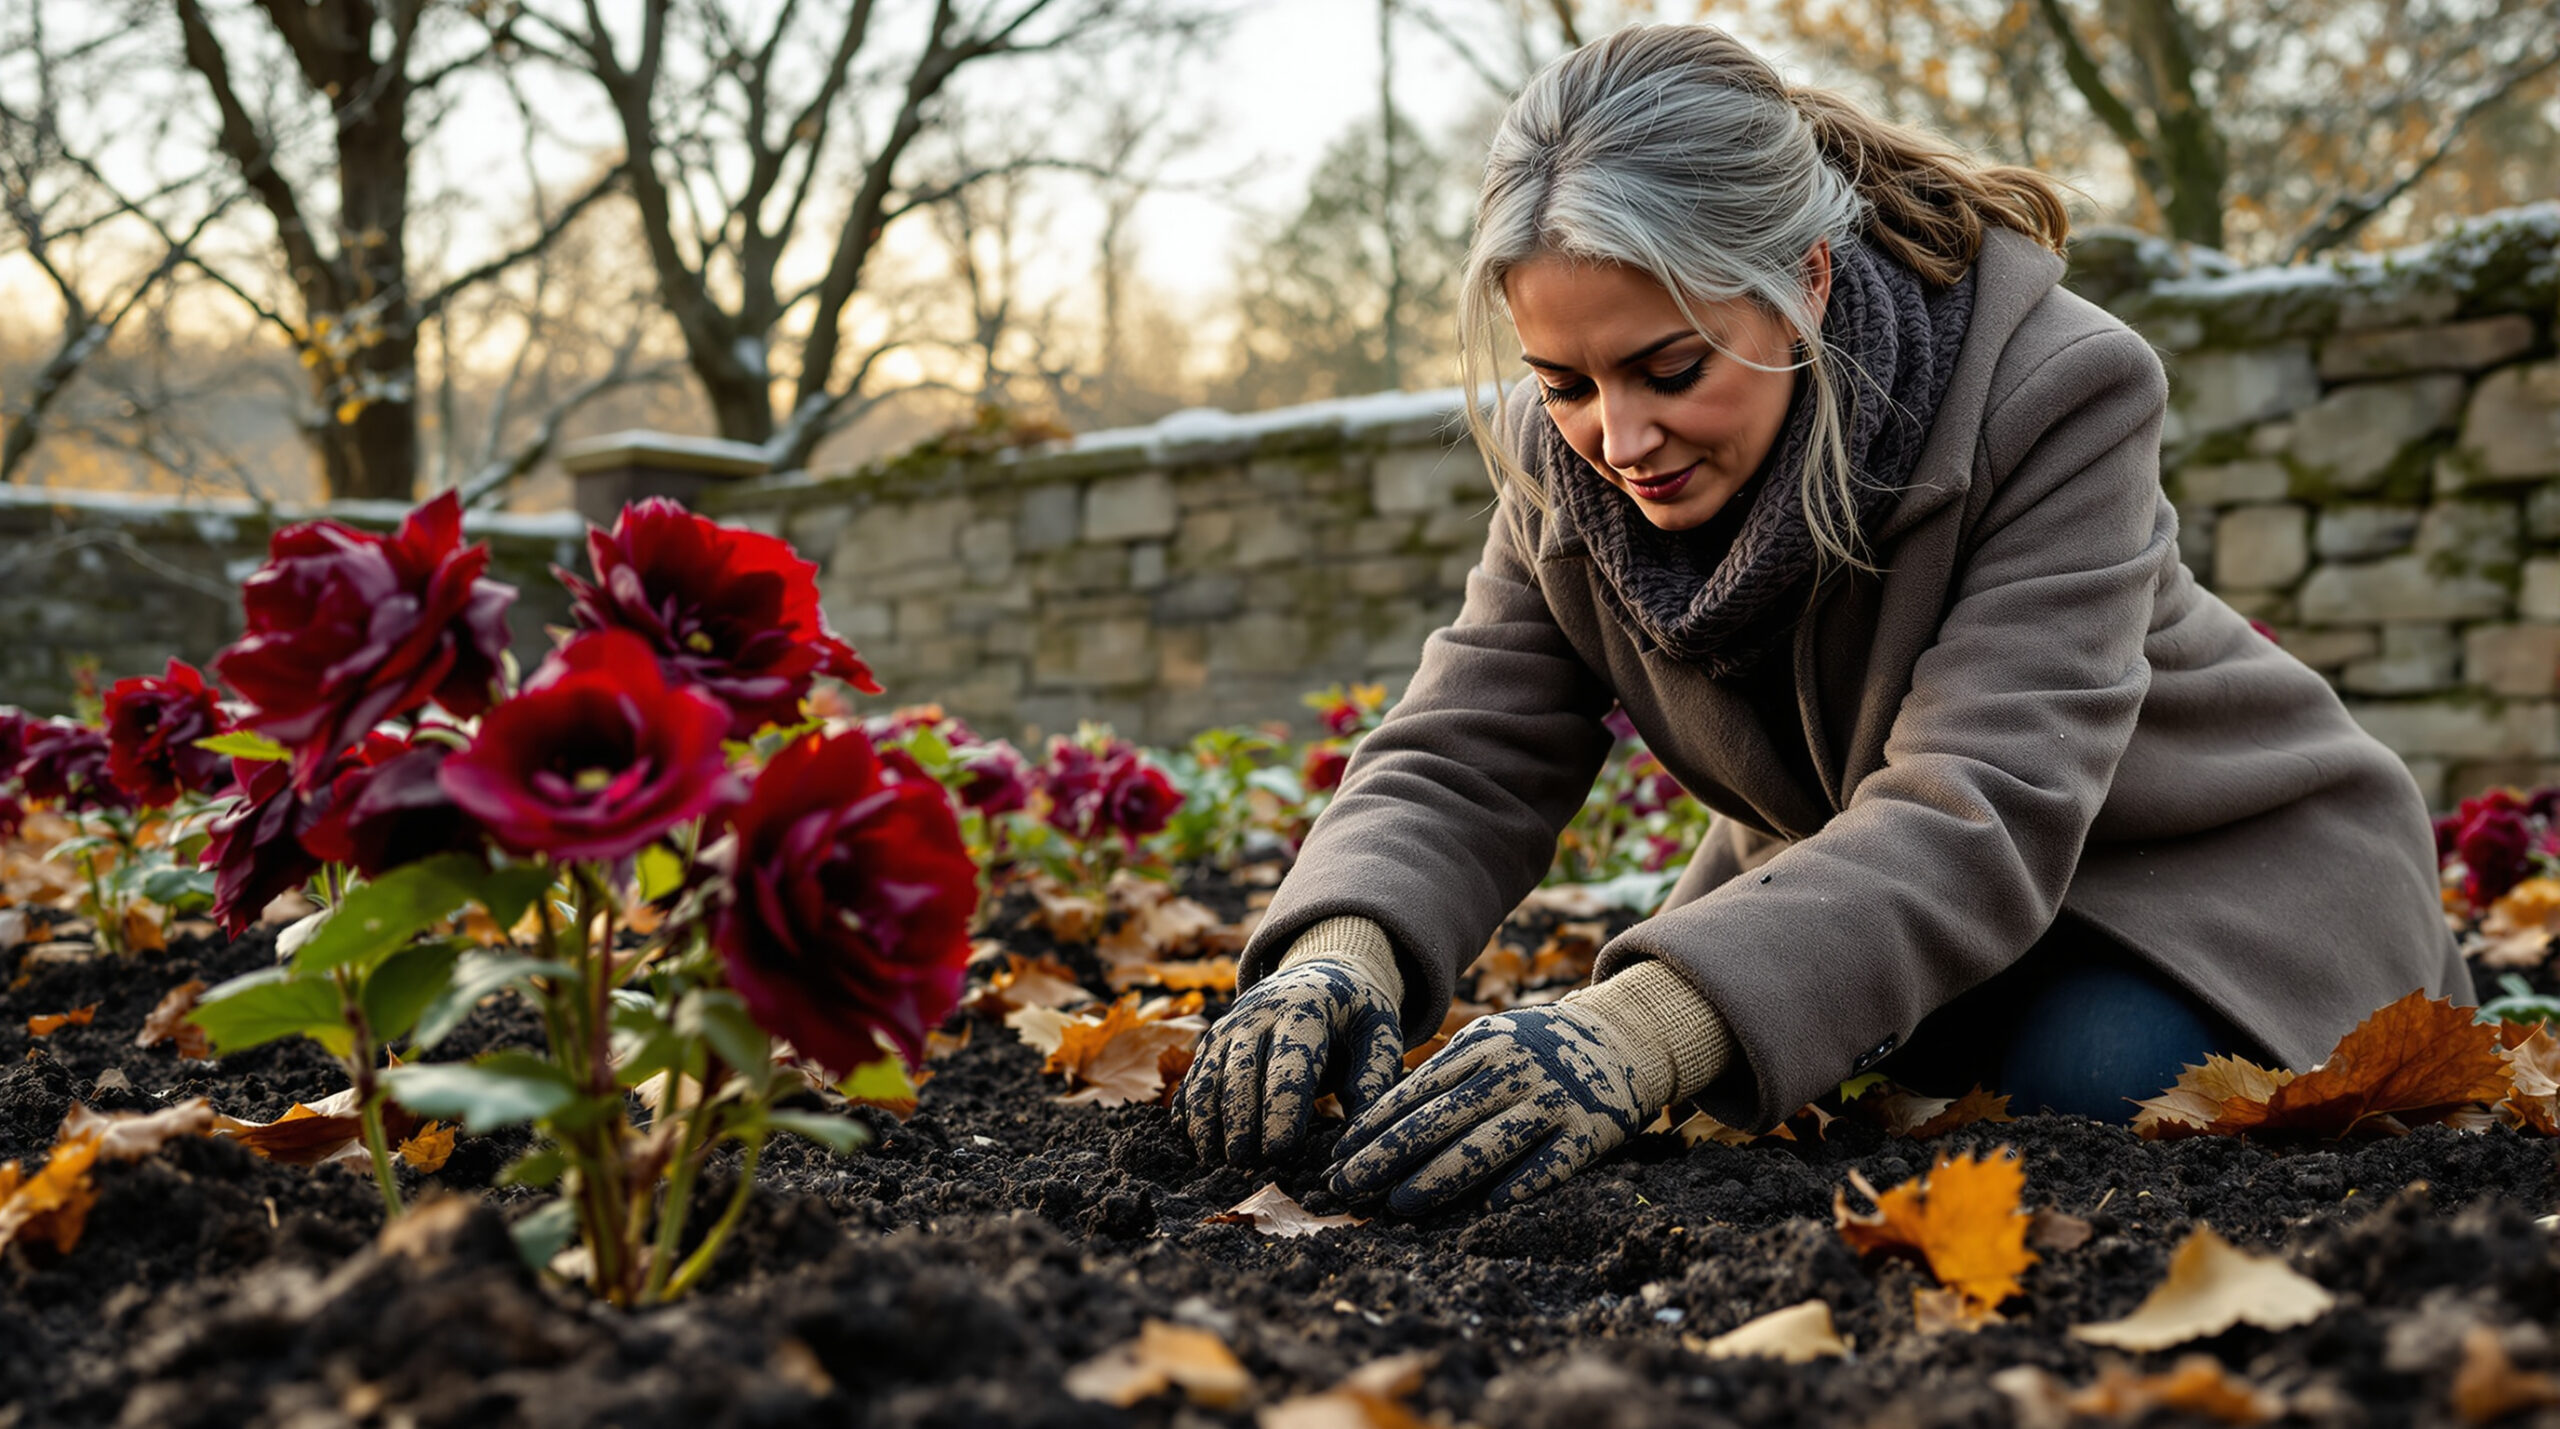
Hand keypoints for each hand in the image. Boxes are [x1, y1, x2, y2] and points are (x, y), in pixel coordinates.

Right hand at [1177, 956, 1404, 1164]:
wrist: (1318, 976)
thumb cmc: (1353, 1015)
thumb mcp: (1379, 1033)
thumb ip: (1376, 1077)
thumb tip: (1359, 1130)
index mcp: (1304, 1012)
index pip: (1289, 1065)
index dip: (1281, 1111)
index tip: (1281, 1152)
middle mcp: (1258, 1015)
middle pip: (1240, 1073)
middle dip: (1239, 1122)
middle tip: (1245, 1164)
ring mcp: (1229, 1027)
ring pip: (1208, 1075)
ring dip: (1207, 1120)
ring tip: (1215, 1161)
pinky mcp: (1212, 1041)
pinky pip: (1193, 1077)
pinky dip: (1189, 1110)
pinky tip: (1194, 1142)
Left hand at [1325, 1001, 1654, 1215]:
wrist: (1623, 1038)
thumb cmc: (1535, 1049)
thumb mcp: (1488, 1043)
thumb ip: (1444, 1075)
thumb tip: (1376, 1123)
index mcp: (1482, 1046)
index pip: (1417, 1090)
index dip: (1375, 1124)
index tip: (1338, 1155)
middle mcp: (1513, 1071)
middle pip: (1440, 1119)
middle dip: (1387, 1156)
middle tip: (1345, 1187)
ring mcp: (1552, 1100)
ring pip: (1488, 1143)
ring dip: (1441, 1176)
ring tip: (1398, 1205)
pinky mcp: (1589, 1130)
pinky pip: (1552, 1161)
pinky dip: (1523, 1181)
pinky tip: (1490, 1205)